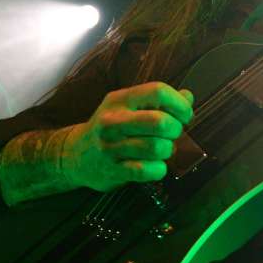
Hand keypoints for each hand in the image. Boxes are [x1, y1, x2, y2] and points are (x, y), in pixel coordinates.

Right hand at [58, 81, 193, 189]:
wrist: (74, 155)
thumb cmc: (110, 128)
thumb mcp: (127, 107)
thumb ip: (157, 102)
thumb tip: (188, 97)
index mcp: (120, 100)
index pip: (158, 91)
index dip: (179, 104)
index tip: (185, 115)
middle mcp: (113, 121)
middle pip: (160, 121)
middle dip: (175, 129)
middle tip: (172, 134)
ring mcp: (111, 147)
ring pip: (157, 148)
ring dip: (168, 150)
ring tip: (162, 150)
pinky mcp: (113, 171)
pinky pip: (147, 170)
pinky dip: (158, 169)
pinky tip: (155, 165)